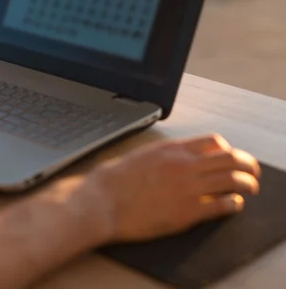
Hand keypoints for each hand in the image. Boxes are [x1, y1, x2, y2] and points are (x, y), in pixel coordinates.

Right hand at [90, 134, 260, 242]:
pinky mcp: (187, 211)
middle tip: (251, 172)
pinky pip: (223, 205)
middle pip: (231, 158)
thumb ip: (163, 157)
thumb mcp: (140, 157)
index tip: (228, 158)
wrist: (101, 201)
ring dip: (248, 184)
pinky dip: (234, 204)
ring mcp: (188, 188)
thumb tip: (174, 161)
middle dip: (247, 164)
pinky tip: (233, 205)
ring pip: (234, 180)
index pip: (213, 142)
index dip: (227, 150)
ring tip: (250, 188)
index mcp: (171, 150)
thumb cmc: (112, 181)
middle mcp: (184, 165)